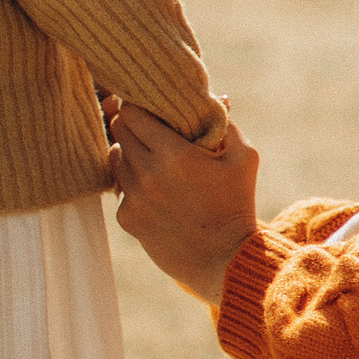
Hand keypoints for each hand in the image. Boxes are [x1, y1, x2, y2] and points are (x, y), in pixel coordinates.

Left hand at [112, 101, 261, 306]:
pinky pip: (120, 188)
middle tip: (148, 127)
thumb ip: (226, 123)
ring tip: (152, 158)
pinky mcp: (127, 219)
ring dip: (129, 153)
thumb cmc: (238, 204)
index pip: (132, 111)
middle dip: (132, 124)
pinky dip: (132, 184)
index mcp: (175, 154)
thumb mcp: (243, 158)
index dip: (138, 104)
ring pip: (115, 158)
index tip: (149, 105)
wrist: (225, 261)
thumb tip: (217, 97)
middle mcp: (148, 173)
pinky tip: (154, 189)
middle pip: (119, 130)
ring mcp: (134, 198)